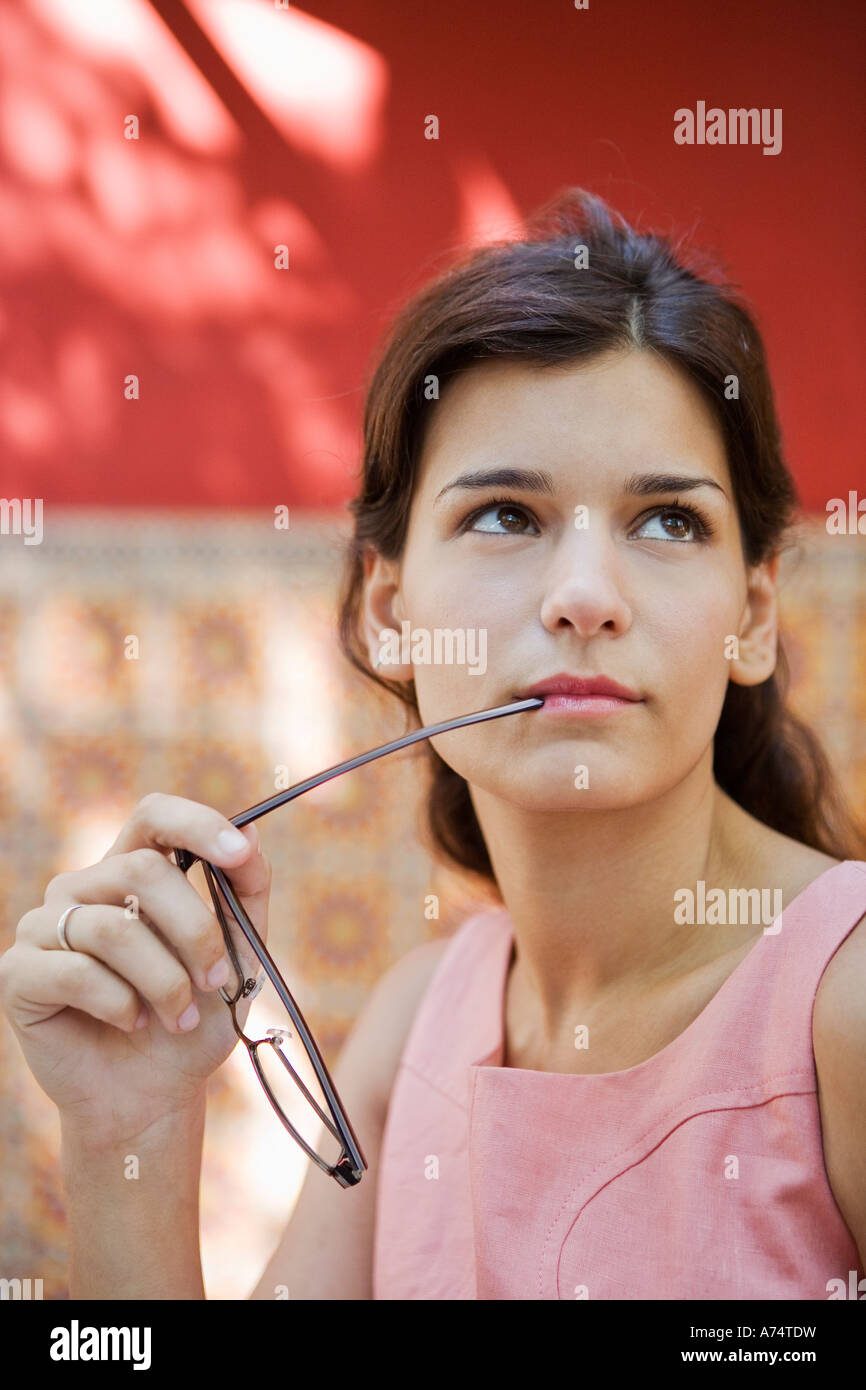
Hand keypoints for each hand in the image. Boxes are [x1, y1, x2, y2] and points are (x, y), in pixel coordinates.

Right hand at [0, 793, 272, 1143]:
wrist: (151, 1096)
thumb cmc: (192, 1020)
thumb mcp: (238, 957)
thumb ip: (245, 894)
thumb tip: (251, 830)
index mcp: (131, 871)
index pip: (153, 815)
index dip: (196, 824)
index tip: (237, 852)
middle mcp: (82, 888)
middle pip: (141, 870)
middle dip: (194, 930)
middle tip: (217, 979)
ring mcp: (43, 926)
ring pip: (113, 929)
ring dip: (163, 980)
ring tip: (178, 1017)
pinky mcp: (18, 972)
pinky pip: (76, 972)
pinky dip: (119, 1004)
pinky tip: (128, 1023)